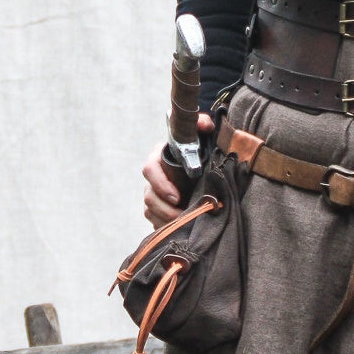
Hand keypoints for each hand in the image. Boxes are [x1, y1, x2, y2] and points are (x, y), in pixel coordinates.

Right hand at [141, 112, 214, 228]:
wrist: (197, 160)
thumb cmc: (196, 144)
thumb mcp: (200, 132)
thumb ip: (202, 124)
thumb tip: (205, 125)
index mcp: (158, 157)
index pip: (150, 169)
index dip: (161, 184)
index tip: (177, 196)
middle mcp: (152, 176)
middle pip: (149, 196)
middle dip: (165, 209)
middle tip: (183, 215)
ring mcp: (152, 193)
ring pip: (150, 210)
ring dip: (166, 219)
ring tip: (184, 224)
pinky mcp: (156, 208)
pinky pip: (155, 221)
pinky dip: (166, 227)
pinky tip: (180, 230)